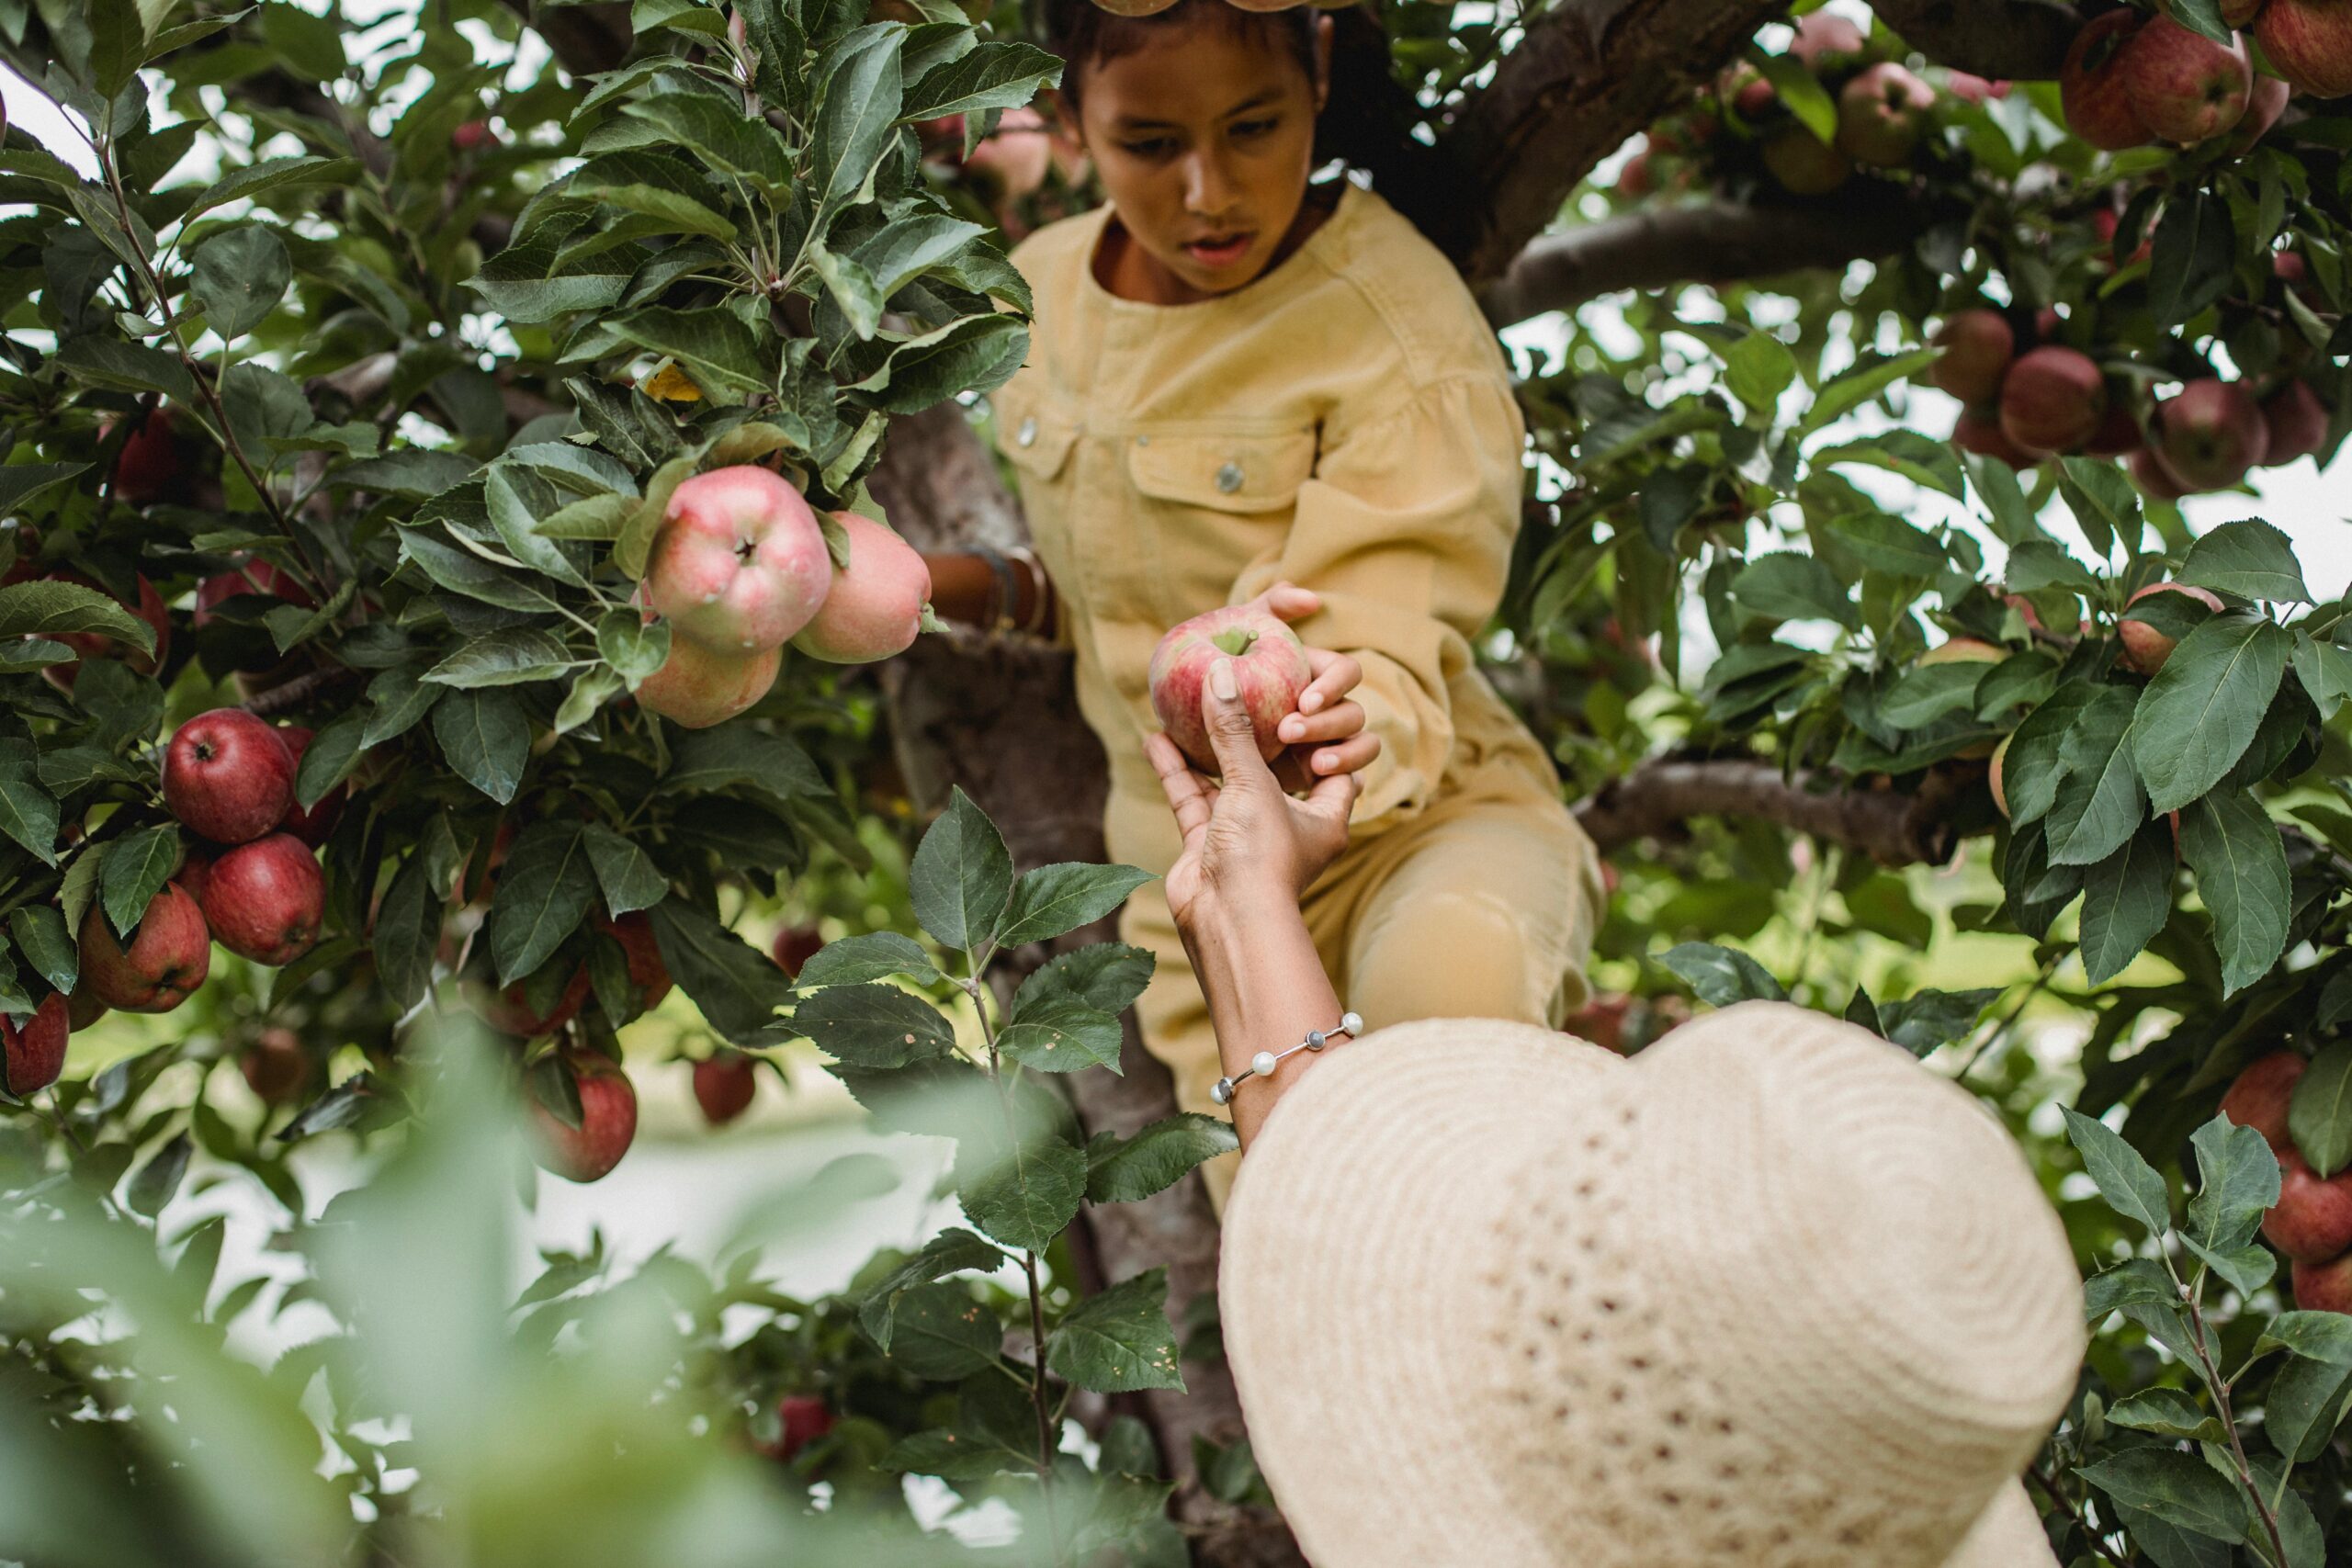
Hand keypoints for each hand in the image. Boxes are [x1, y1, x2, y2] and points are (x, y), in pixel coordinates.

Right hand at [1145, 654, 1357, 934]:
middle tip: (1244, 693)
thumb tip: (1220, 673)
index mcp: (1325, 816)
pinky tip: (1156, 738)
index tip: (1301, 700)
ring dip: (1209, 748)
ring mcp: (1246, 834)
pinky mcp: (1209, 844)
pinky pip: (1194, 799)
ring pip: (1228, 782)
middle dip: (1258, 734)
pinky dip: (1177, 771)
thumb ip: (1234, 730)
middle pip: (1277, 769)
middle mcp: (1287, 824)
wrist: (1224, 921)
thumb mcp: (1252, 783)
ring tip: (1189, 708)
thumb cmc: (1261, 855)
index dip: (1323, 733)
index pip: (1336, 766)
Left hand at [1230, 581, 1378, 792]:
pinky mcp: (1318, 779)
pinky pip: (1351, 782)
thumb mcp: (1240, 633)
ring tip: (1315, 765)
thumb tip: (1308, 597)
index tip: (1304, 701)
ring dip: (1346, 754)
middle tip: (1287, 732)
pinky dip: (1347, 780)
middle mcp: (1326, 709)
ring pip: (1361, 747)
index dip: (1332, 685)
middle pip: (1352, 713)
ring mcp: (1325, 746)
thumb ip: (1271, 608)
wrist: (1189, 719)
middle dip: (1327, 724)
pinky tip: (1315, 783)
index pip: (1345, 673)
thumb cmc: (1219, 667)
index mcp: (1315, 674)